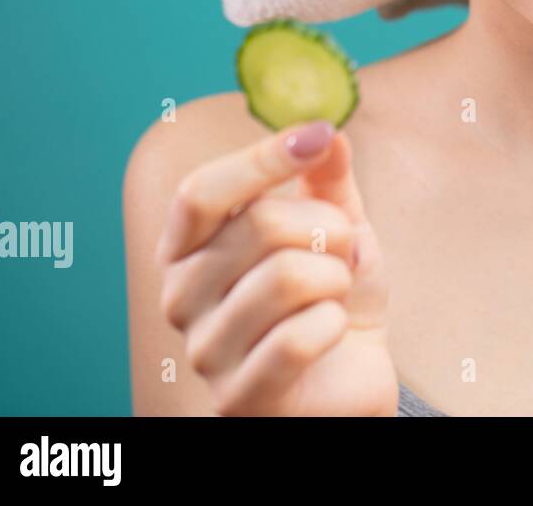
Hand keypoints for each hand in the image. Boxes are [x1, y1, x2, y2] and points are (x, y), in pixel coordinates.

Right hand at [156, 121, 396, 415]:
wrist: (351, 380)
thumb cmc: (333, 299)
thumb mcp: (336, 227)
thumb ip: (326, 179)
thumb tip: (327, 133)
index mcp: (189, 248)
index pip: (200, 191)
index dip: (260, 159)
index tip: (316, 135)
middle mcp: (181, 296)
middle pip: (258, 225)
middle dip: (326, 229)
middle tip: (343, 251)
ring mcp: (204, 351)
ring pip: (286, 278)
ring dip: (337, 278)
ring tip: (337, 294)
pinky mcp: (238, 398)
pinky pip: (300, 339)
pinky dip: (336, 326)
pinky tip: (333, 333)